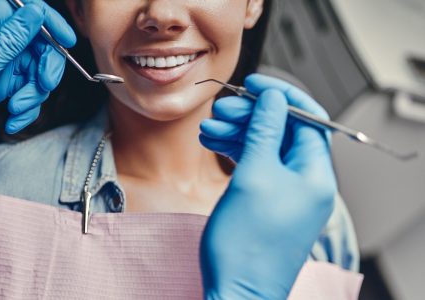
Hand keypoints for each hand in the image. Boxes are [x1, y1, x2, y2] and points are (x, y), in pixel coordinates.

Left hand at [0, 0, 75, 174]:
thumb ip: (9, 41)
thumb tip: (35, 12)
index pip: (21, 8)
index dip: (47, 20)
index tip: (65, 41)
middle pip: (35, 41)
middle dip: (44, 66)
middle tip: (43, 86)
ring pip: (33, 69)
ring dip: (33, 93)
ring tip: (16, 110)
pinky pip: (24, 89)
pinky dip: (24, 107)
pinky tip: (11, 119)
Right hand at [199, 74, 336, 298]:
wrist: (236, 291)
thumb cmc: (247, 247)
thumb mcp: (253, 176)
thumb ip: (264, 132)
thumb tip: (272, 99)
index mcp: (315, 174)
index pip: (307, 118)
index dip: (280, 96)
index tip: (254, 83)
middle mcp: (306, 182)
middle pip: (283, 131)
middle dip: (252, 115)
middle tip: (222, 109)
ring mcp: (286, 194)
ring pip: (265, 147)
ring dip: (238, 133)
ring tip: (208, 129)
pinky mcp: (268, 203)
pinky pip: (256, 166)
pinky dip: (235, 152)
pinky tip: (214, 145)